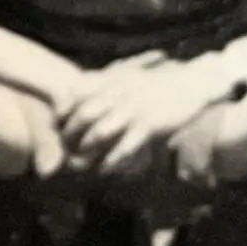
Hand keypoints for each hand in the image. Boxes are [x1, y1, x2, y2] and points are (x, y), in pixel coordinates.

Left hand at [57, 57, 227, 177]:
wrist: (191, 82)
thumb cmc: (159, 81)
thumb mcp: (129, 75)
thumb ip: (107, 83)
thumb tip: (83, 92)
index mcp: (111, 79)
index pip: (75, 92)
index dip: (62, 110)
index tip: (55, 122)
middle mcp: (117, 94)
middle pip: (83, 115)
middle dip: (70, 134)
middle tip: (64, 149)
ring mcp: (132, 110)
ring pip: (100, 133)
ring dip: (87, 150)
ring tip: (79, 164)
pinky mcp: (148, 125)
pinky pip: (125, 147)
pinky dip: (112, 160)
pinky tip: (105, 170)